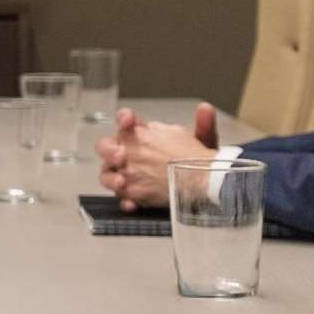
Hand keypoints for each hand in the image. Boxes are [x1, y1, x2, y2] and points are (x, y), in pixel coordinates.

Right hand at [96, 104, 217, 209]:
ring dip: (111, 178)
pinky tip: (132, 204)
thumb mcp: (203, 143)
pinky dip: (125, 200)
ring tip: (122, 182)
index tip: (128, 121)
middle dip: (110, 150)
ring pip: (107, 174)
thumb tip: (206, 109)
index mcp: (143, 135)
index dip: (123, 119)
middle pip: (107, 147)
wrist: (202, 187)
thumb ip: (204, 125)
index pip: (125, 121)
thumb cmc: (196, 162)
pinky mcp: (133, 194)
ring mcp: (128, 173)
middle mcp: (131, 152)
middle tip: (120, 156)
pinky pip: (122, 197)